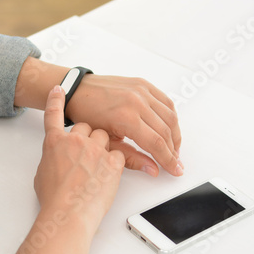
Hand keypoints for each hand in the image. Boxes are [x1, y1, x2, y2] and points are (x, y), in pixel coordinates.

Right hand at [15, 85, 124, 253]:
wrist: (67, 214)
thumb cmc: (53, 198)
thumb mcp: (43, 173)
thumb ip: (52, 158)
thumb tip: (57, 158)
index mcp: (54, 142)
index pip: (54, 115)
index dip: (55, 100)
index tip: (58, 88)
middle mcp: (74, 141)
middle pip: (87, 127)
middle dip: (89, 138)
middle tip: (87, 157)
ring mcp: (94, 149)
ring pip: (105, 137)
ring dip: (104, 148)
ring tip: (97, 170)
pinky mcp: (112, 161)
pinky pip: (118, 154)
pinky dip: (115, 164)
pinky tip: (106, 178)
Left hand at [66, 75, 182, 176]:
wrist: (77, 92)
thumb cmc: (86, 116)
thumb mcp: (106, 143)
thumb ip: (132, 158)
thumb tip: (153, 170)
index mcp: (126, 118)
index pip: (156, 144)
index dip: (168, 160)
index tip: (175, 170)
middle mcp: (136, 102)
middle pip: (166, 131)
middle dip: (173, 150)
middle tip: (175, 162)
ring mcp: (141, 91)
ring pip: (170, 116)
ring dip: (175, 134)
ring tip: (174, 148)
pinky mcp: (142, 84)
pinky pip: (165, 101)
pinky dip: (171, 116)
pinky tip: (169, 128)